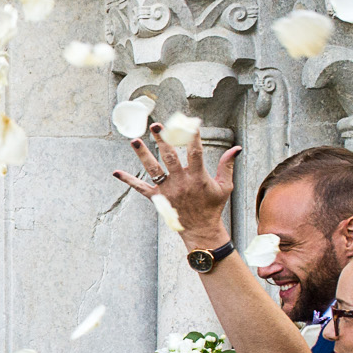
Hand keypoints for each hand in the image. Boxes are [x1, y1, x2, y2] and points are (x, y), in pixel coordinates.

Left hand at [113, 121, 236, 248]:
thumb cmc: (213, 207)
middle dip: (163, 140)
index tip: (191, 123)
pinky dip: (128, 180)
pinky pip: (141, 188)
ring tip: (134, 140)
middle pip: (170, 157)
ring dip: (143, 155)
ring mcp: (167, 190)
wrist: (200, 229)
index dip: (194, 137)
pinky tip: (116, 172)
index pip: (196, 152)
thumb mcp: (224, 186)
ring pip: (153, 169)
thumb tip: (236, 148)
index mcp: (198, 177)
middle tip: (156, 125)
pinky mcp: (158, 198)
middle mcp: (181, 182)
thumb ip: (227, 166)